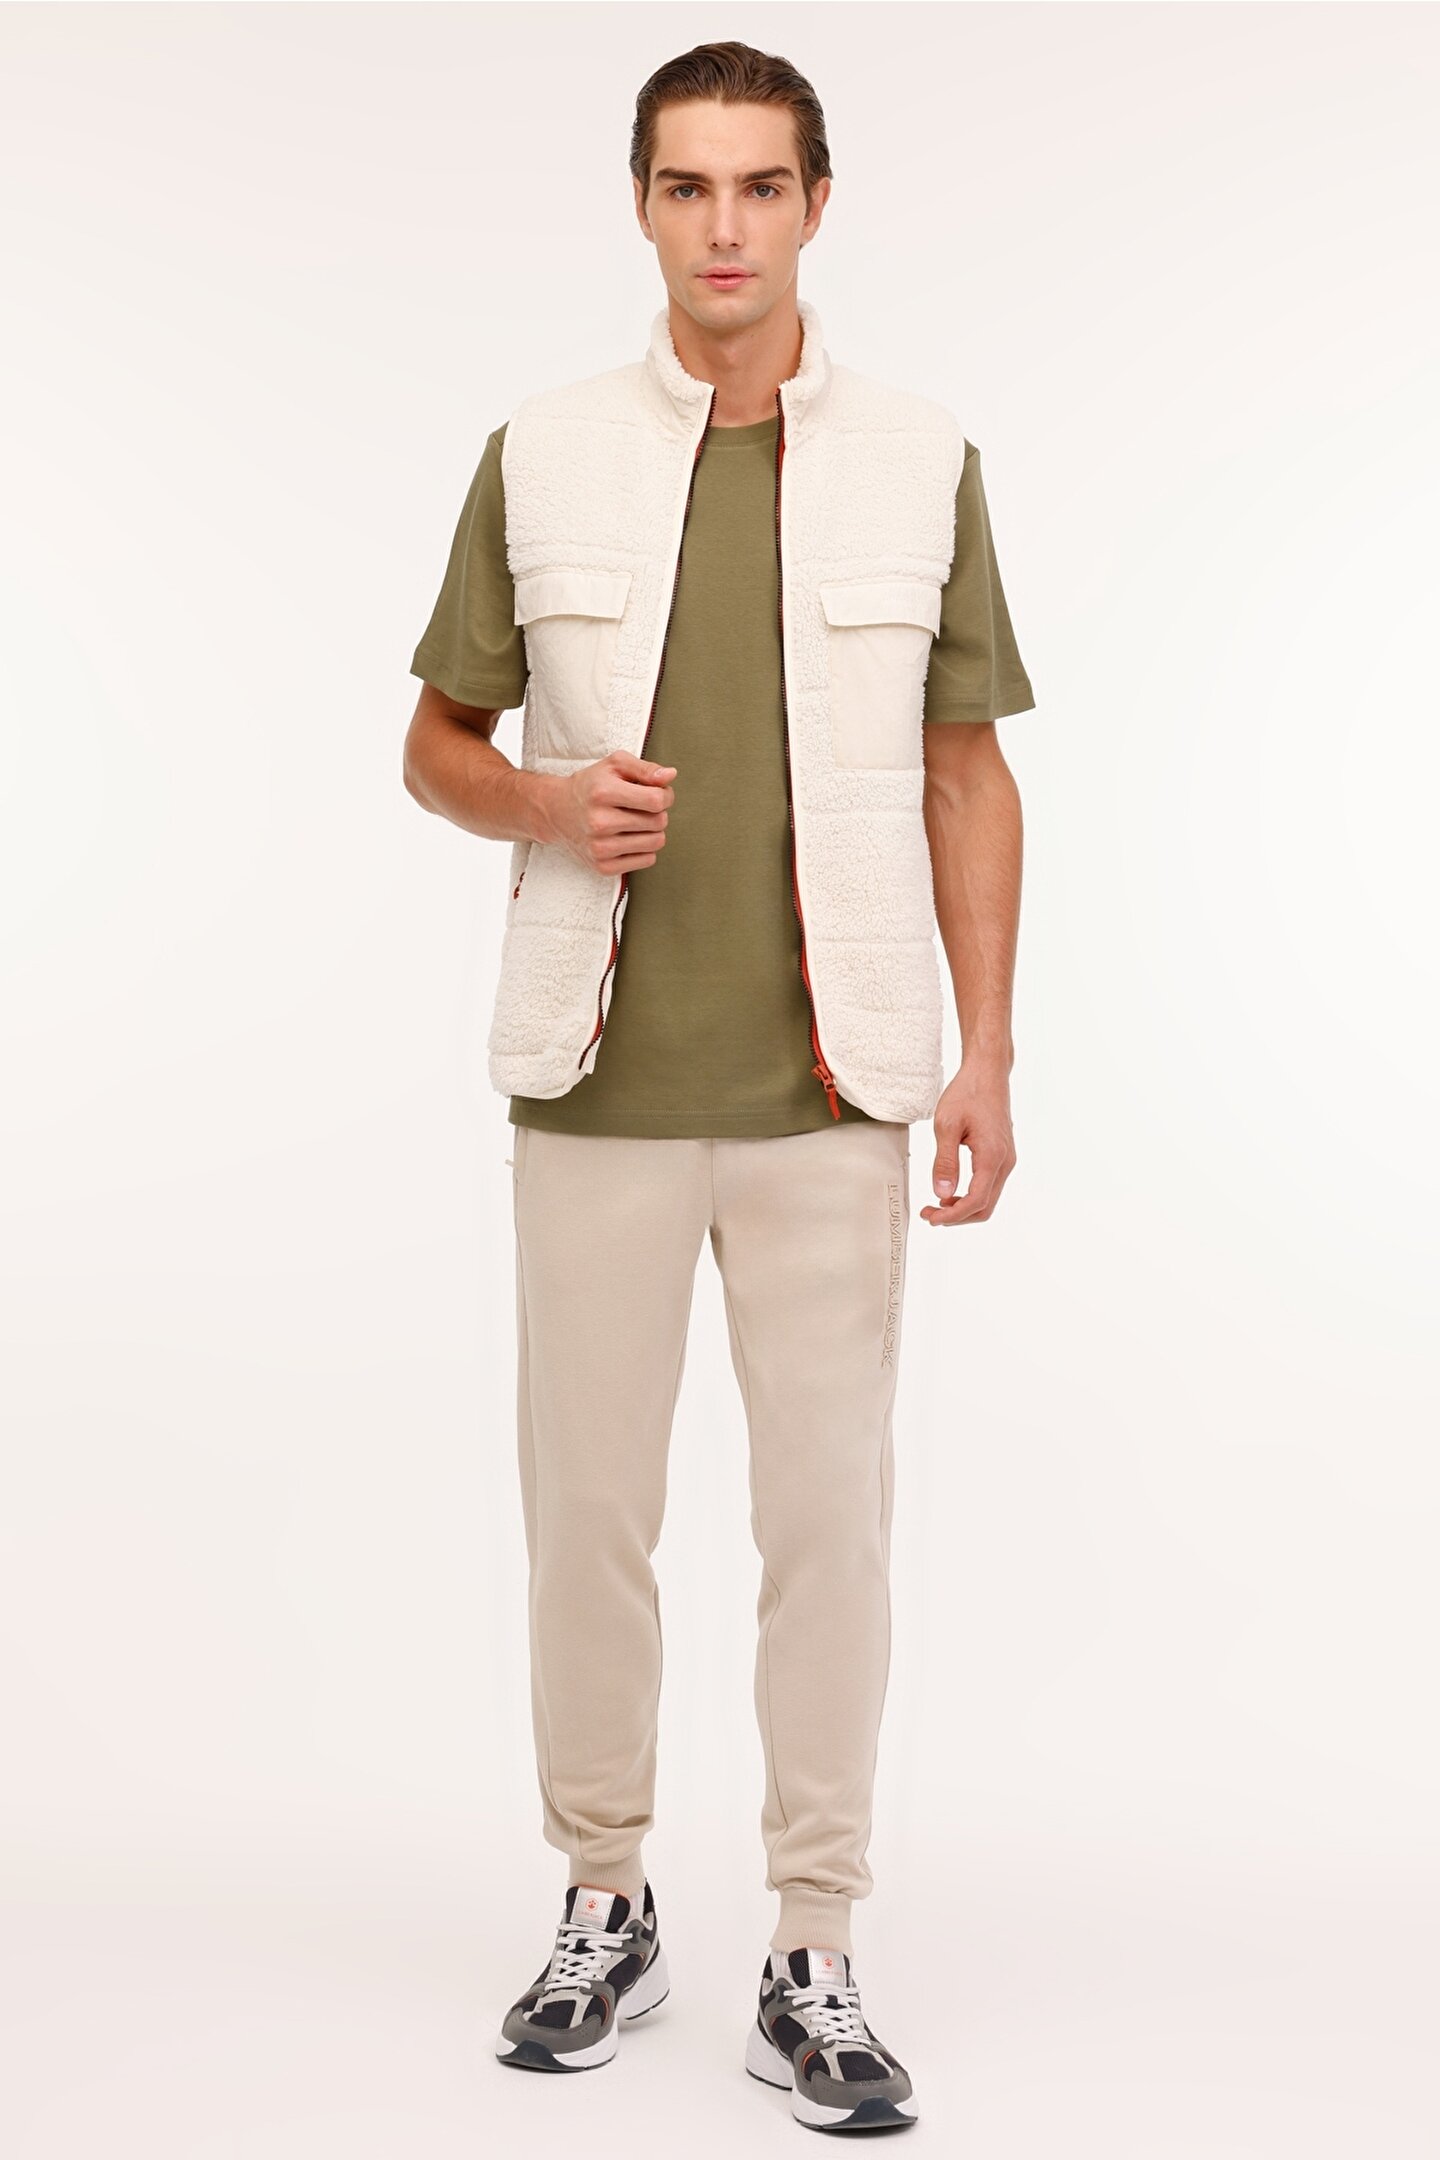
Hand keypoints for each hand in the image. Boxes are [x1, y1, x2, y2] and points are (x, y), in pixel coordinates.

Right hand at [540, 751, 675, 874]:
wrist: (558, 811)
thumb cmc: (591, 785)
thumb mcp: (615, 765)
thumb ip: (645, 768)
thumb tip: (670, 775)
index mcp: (603, 793)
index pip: (656, 800)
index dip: (666, 796)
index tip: (659, 793)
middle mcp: (599, 822)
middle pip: (658, 822)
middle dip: (659, 812)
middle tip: (644, 807)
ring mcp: (600, 848)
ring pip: (656, 843)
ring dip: (653, 831)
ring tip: (638, 822)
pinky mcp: (602, 866)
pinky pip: (646, 860)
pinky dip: (645, 849)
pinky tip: (631, 837)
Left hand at [919, 1061, 1016, 1225]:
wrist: (987, 1073)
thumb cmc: (967, 1093)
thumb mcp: (946, 1126)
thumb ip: (945, 1162)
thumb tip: (942, 1193)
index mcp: (992, 1156)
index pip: (976, 1201)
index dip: (952, 1215)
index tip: (930, 1217)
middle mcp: (1005, 1162)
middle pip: (985, 1207)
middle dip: (957, 1216)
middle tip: (929, 1214)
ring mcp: (1006, 1160)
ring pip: (989, 1198)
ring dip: (963, 1207)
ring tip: (937, 1204)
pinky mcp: (1002, 1156)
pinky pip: (989, 1185)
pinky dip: (971, 1195)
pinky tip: (951, 1191)